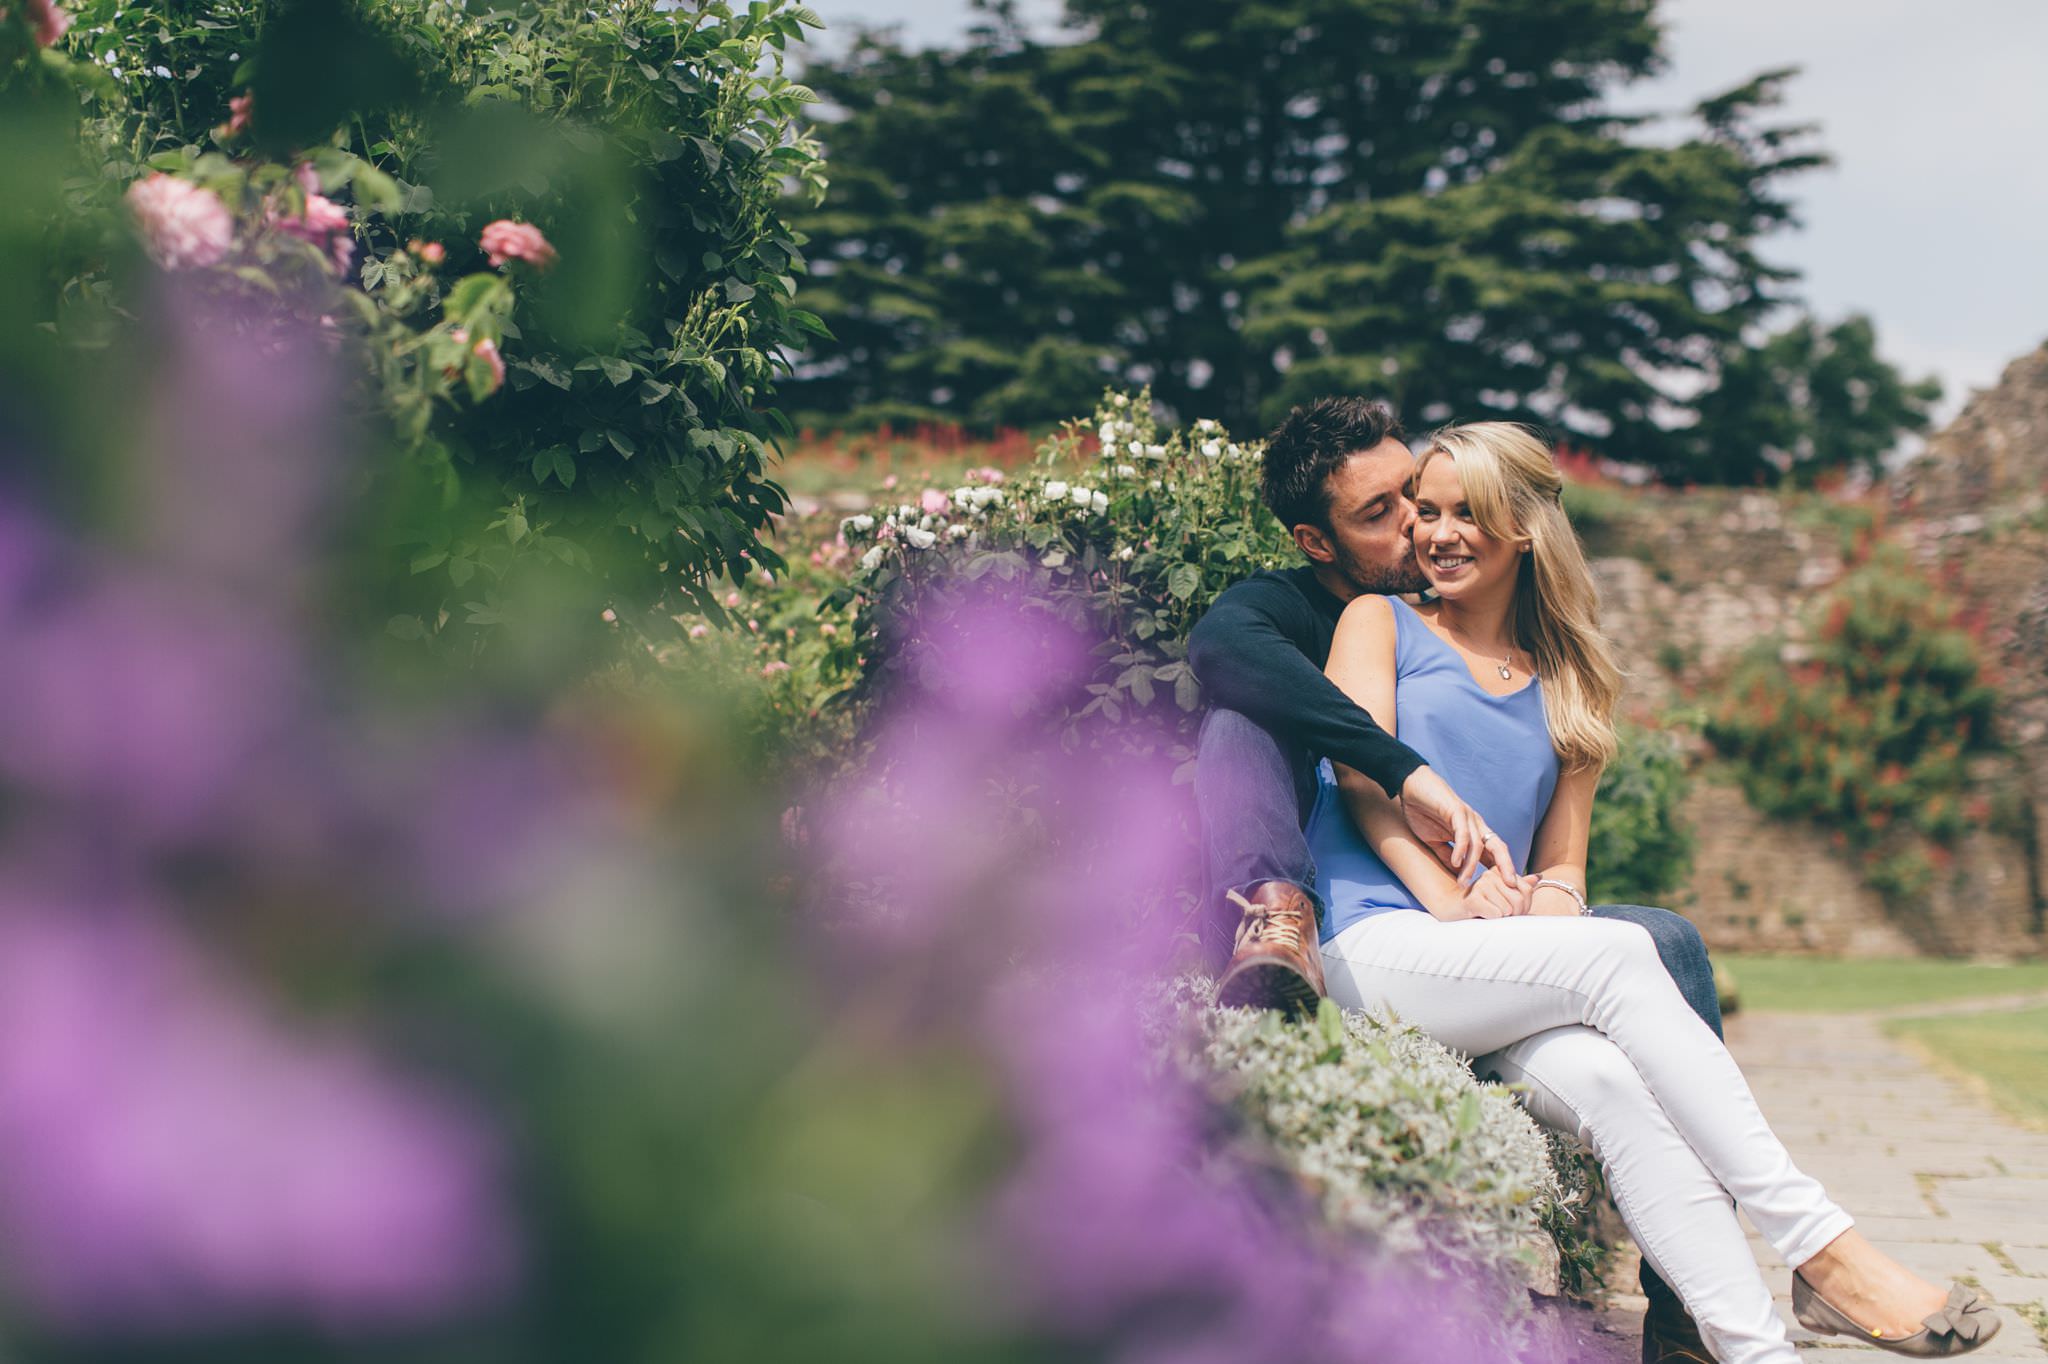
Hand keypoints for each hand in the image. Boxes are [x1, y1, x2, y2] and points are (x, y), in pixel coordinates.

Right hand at [1399, 765, 1518, 882]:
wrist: (1410, 786)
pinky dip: (1461, 850)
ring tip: (1464, 883)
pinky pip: (1463, 834)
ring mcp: (1468, 817)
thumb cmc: (1423, 811)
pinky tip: (1457, 863)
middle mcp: (1476, 825)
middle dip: (1506, 867)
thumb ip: (1448, 856)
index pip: (1493, 854)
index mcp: (1474, 832)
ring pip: (1479, 845)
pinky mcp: (1456, 811)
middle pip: (1498, 848)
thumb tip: (1458, 874)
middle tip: (1511, 886)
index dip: (1502, 870)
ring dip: (1472, 867)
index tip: (1508, 890)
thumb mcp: (1435, 840)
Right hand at [1454, 867, 1539, 919]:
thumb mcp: (1504, 896)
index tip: (1510, 909)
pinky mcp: (1472, 899)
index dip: (1523, 906)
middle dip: (1513, 914)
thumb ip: (1521, 887)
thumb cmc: (1483, 905)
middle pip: (1518, 900)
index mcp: (1500, 870)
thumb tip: (1538, 877)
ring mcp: (1480, 885)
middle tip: (1500, 915)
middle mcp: (1490, 874)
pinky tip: (1481, 916)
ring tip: (1489, 915)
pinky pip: (1496, 914)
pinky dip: (1492, 920)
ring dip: (1501, 919)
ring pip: (1507, 909)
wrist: (1455, 914)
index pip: (1527, 890)